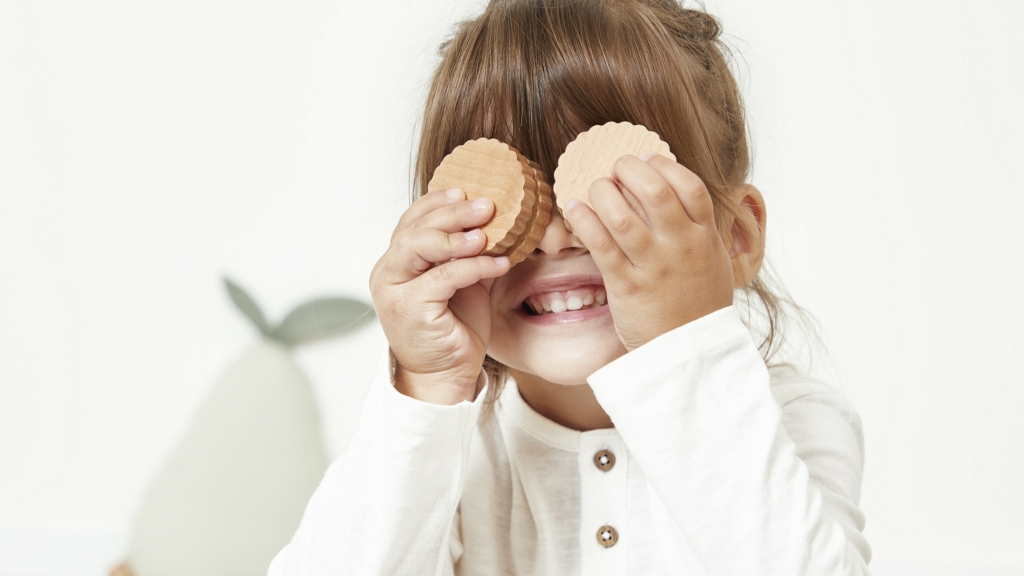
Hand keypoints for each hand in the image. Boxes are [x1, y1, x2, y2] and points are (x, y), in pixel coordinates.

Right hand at [369, 188, 509, 403]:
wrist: (447, 376)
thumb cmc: (455, 329)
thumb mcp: (463, 282)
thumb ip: (468, 253)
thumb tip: (497, 220)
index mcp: (396, 263)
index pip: (410, 221)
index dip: (437, 203)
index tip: (467, 190)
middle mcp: (388, 273)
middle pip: (414, 229)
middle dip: (452, 213)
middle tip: (488, 205)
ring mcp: (394, 291)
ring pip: (418, 246)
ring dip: (457, 236)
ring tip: (488, 233)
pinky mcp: (410, 309)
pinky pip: (443, 277)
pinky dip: (473, 266)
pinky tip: (498, 263)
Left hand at [563, 153, 733, 350]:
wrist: (689, 353)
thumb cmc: (698, 305)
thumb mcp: (713, 261)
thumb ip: (697, 228)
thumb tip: (673, 191)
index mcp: (705, 237)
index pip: (690, 186)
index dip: (664, 165)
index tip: (646, 158)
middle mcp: (681, 246)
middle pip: (654, 190)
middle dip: (628, 169)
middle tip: (615, 168)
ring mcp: (653, 265)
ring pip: (621, 214)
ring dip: (601, 192)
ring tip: (594, 189)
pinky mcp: (626, 285)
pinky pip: (600, 243)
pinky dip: (583, 219)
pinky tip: (574, 209)